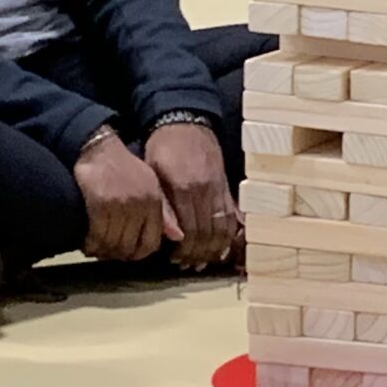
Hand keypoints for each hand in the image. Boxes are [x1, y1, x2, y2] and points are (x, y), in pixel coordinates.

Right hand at [72, 133, 172, 262]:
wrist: (99, 150)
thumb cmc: (125, 169)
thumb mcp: (150, 187)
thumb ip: (163, 213)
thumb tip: (178, 237)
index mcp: (154, 202)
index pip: (151, 242)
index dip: (138, 253)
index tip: (128, 255)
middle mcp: (140, 205)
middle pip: (130, 247)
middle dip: (118, 255)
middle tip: (109, 255)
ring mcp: (120, 205)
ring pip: (113, 243)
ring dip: (103, 252)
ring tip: (97, 251)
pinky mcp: (100, 204)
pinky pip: (96, 235)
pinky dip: (91, 244)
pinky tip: (87, 244)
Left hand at [144, 122, 234, 270]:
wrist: (184, 121)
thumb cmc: (163, 148)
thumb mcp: (153, 173)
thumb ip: (163, 206)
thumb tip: (175, 236)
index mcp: (186, 187)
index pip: (191, 230)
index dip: (185, 250)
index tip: (176, 260)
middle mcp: (207, 190)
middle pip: (209, 233)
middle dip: (199, 253)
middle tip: (187, 264)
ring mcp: (220, 188)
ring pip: (225, 228)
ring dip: (215, 247)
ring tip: (203, 260)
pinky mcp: (227, 186)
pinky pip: (233, 216)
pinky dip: (229, 233)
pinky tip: (221, 245)